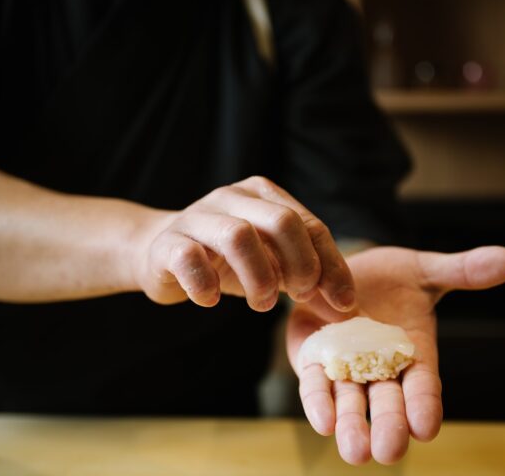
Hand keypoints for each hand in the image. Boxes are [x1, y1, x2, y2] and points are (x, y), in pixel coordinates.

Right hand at [133, 176, 354, 311]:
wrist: (157, 252)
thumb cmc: (224, 260)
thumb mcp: (271, 264)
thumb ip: (307, 280)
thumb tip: (347, 309)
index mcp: (262, 195)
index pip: (309, 225)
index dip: (332, 265)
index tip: (343, 302)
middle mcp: (231, 197)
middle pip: (280, 222)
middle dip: (300, 265)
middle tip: (299, 296)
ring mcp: (197, 217)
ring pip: (238, 236)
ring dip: (258, 277)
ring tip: (261, 303)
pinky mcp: (167, 243)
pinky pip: (190, 258)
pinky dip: (206, 285)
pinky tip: (210, 300)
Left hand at [287, 245, 504, 464]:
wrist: (340, 267)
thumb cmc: (389, 277)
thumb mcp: (425, 271)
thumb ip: (462, 271)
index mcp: (413, 353)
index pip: (423, 385)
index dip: (425, 405)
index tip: (427, 428)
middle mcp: (379, 368)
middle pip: (386, 402)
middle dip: (388, 426)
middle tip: (388, 452)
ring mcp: (343, 366)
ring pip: (349, 401)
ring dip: (351, 425)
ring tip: (355, 451)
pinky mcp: (311, 357)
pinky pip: (314, 382)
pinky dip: (318, 401)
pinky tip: (323, 422)